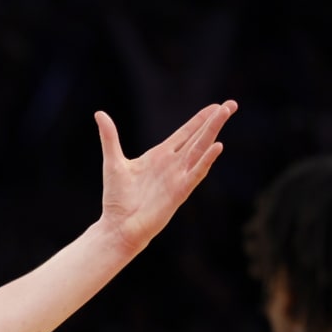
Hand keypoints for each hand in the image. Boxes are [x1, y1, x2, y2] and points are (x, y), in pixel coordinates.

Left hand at [95, 100, 236, 254]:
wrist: (118, 227)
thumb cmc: (116, 199)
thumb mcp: (113, 162)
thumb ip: (110, 137)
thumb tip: (100, 113)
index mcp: (159, 156)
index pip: (185, 133)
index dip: (200, 120)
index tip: (215, 106)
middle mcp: (172, 164)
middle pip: (198, 138)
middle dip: (214, 121)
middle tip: (231, 104)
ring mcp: (178, 177)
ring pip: (200, 150)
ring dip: (213, 132)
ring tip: (225, 114)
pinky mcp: (179, 191)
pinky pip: (196, 173)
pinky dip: (206, 160)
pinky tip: (217, 146)